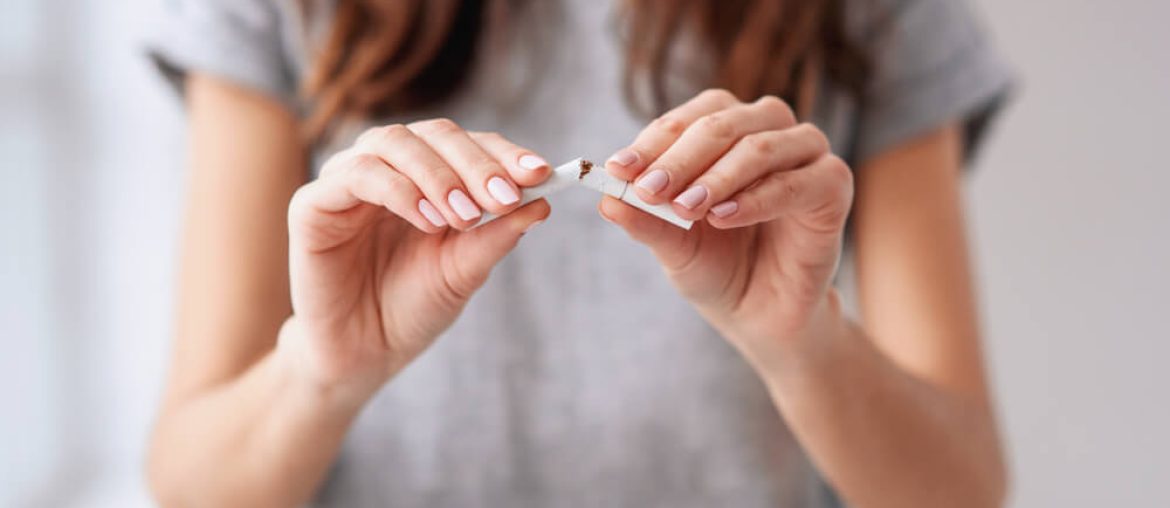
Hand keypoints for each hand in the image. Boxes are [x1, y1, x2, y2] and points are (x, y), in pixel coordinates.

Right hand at [280, 119, 550, 399]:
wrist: (363, 356)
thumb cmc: (412, 309)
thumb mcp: (464, 271)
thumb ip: (496, 235)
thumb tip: (543, 202)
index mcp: (427, 176)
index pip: (468, 144)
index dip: (503, 153)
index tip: (541, 174)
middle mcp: (388, 167)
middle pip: (435, 134)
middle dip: (476, 163)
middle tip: (504, 197)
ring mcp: (347, 180)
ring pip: (394, 142)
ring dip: (438, 175)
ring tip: (464, 217)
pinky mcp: (313, 203)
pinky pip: (357, 175)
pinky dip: (398, 190)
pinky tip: (427, 220)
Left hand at [601, 89, 853, 368]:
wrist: (761, 314)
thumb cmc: (717, 266)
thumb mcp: (672, 244)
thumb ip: (645, 219)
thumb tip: (605, 199)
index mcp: (726, 129)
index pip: (688, 118)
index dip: (651, 142)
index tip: (617, 171)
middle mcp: (768, 130)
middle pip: (722, 123)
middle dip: (679, 157)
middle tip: (648, 189)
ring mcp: (805, 155)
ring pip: (759, 146)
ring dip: (717, 176)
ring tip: (686, 208)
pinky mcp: (833, 186)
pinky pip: (796, 183)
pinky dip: (756, 199)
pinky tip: (723, 218)